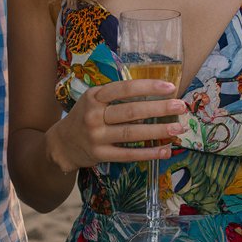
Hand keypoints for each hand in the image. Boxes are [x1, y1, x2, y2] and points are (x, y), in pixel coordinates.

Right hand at [46, 78, 185, 173]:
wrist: (61, 143)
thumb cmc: (84, 115)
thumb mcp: (93, 98)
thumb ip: (116, 95)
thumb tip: (152, 92)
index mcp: (94, 96)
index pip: (124, 89)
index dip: (148, 87)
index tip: (170, 87)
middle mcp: (94, 115)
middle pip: (131, 112)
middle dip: (159, 108)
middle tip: (180, 107)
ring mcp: (96, 137)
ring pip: (131, 134)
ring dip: (157, 131)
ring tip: (178, 128)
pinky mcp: (100, 155)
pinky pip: (128, 155)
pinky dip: (148, 153)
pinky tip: (164, 151)